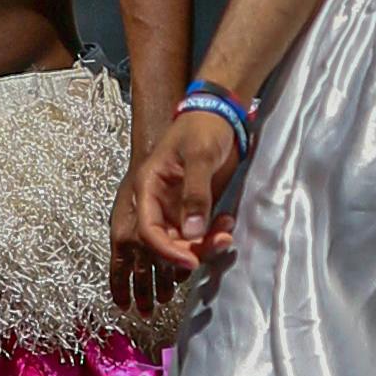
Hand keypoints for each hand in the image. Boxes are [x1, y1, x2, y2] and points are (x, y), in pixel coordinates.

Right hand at [114, 106, 241, 299]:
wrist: (220, 116)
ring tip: (226, 235)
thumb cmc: (203, 127)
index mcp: (149, 187)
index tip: (190, 260)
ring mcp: (176, 207)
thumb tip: (193, 233)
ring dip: (205, 245)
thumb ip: (196, 194)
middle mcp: (158, 202)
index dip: (167, 250)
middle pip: (166, 241)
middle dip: (190, 251)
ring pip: (184, 242)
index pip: (149, 230)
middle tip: (217, 244)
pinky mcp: (194, 209)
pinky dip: (214, 235)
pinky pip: (200, 233)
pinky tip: (227, 224)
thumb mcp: (199, 156)